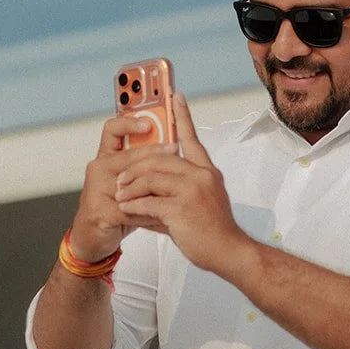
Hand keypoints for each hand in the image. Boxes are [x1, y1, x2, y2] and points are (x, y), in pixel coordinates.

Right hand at [66, 114, 162, 262]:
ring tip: (174, 185)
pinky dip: (149, 212)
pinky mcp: (100, 210)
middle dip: (154, 151)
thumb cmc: (114, 205)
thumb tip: (176, 149)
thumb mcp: (129, 180)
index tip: (148, 121)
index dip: (129, 123)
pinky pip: (131, 209)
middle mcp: (99, 168)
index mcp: (107, 156)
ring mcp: (96, 188)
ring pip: (131, 182)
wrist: (92, 236)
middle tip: (174, 149)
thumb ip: (144, 164)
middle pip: (128, 154)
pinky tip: (163, 215)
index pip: (113, 130)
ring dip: (155, 185)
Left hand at [114, 93, 251, 273]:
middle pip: (161, 159)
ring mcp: (192, 191)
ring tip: (120, 196)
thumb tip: (157, 183)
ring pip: (151, 179)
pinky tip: (127, 210)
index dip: (183, 117)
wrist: (229, 252)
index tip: (175, 96)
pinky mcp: (180, 209)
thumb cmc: (215, 229)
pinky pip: (149, 202)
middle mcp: (201, 175)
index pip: (193, 138)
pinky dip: (134, 206)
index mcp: (207, 171)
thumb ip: (185, 186)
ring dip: (131, 187)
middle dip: (136, 167)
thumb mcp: (206, 199)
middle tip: (120, 178)